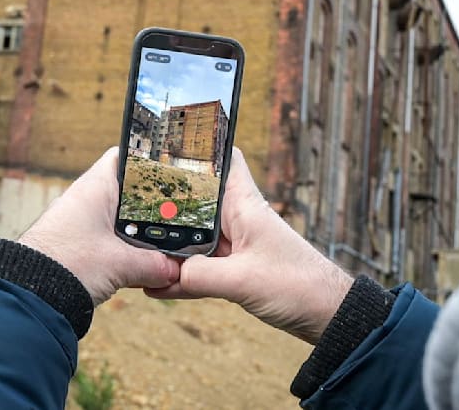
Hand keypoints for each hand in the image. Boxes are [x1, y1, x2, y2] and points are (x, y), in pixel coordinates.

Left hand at [19, 147, 179, 305]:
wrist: (27, 296)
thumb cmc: (67, 266)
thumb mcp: (122, 265)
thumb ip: (155, 265)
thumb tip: (176, 270)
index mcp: (95, 188)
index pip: (125, 157)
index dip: (149, 159)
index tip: (172, 167)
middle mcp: (86, 200)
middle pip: (128, 193)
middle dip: (152, 207)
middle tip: (178, 215)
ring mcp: (79, 224)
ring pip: (119, 221)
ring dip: (139, 235)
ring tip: (165, 245)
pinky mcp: (76, 247)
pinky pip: (108, 241)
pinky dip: (125, 251)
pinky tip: (141, 266)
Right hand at [146, 149, 352, 344]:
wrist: (328, 315)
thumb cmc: (298, 285)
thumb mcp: (243, 280)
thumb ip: (200, 276)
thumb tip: (162, 275)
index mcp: (245, 205)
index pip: (225, 158)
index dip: (200, 148)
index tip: (166, 144)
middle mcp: (239, 219)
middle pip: (197, 199)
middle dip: (167, 203)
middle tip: (130, 204)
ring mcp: (237, 245)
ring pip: (194, 236)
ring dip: (170, 245)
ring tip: (135, 249)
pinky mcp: (237, 269)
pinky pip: (200, 267)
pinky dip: (181, 276)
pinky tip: (157, 287)